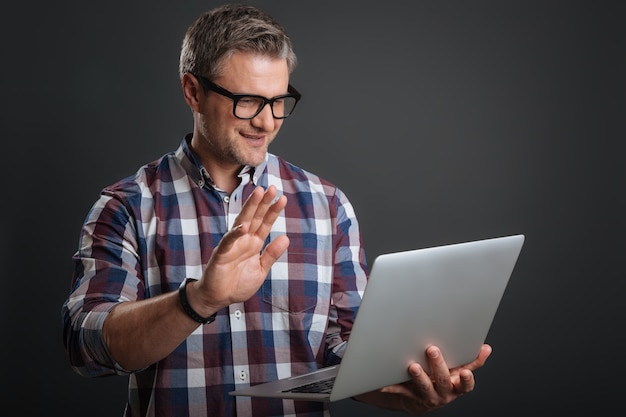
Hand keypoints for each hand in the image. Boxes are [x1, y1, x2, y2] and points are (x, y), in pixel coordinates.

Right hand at [191, 185, 289, 312]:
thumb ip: (271, 254)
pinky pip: (228, 242)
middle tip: (273, 188)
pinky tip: (244, 226)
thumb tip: (286, 237)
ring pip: (242, 222)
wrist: (218, 298)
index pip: (265, 223)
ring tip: (259, 193)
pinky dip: (235, 234)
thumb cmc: (237, 283)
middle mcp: (243, 240)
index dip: (273, 211)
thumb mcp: (261, 270)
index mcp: (253, 243)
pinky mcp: (221, 254)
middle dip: (263, 202)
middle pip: (254, 217)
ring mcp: (232, 245)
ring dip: (250, 208)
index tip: (282, 198)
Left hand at [354, 344, 491, 414]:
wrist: (421, 400)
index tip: (465, 372)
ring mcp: (426, 396)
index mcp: (456, 386)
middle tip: (432, 350)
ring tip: (413, 365)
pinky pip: (398, 390)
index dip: (466, 380)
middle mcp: (443, 393)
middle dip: (438, 366)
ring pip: (423, 387)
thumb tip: (486, 348)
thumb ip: (472, 361)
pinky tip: (381, 381)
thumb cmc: (442, 380)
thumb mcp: (458, 372)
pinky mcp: (408, 396)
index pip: (465, 385)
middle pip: (442, 381)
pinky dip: (389, 385)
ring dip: (419, 376)